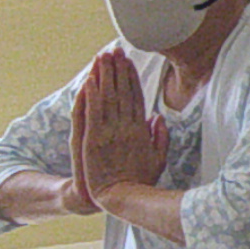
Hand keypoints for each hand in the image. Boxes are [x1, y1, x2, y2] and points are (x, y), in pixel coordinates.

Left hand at [68, 48, 161, 202]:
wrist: (121, 197)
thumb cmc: (141, 181)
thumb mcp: (159, 159)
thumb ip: (159, 137)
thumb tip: (157, 117)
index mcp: (141, 130)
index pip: (136, 97)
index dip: (132, 78)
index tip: (129, 62)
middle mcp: (126, 127)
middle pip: (121, 92)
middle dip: (117, 70)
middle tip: (114, 51)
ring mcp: (109, 132)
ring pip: (106, 98)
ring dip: (103, 77)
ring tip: (101, 59)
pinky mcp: (93, 139)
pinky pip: (93, 113)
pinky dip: (91, 96)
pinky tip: (90, 81)